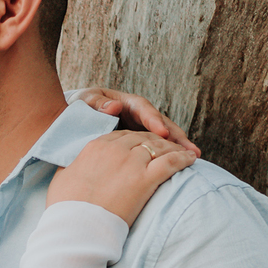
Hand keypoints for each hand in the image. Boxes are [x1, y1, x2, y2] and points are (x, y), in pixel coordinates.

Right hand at [47, 129, 195, 226]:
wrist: (77, 228)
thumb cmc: (66, 209)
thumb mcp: (62, 179)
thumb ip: (71, 165)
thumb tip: (73, 164)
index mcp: (95, 147)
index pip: (121, 136)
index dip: (135, 140)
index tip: (143, 146)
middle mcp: (115, 149)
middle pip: (142, 137)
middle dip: (156, 141)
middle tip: (168, 147)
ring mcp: (132, 162)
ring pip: (159, 146)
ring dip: (173, 148)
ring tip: (183, 152)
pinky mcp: (146, 178)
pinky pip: (171, 162)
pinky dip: (183, 159)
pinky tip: (191, 160)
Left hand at [77, 87, 199, 154]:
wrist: (74, 120)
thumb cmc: (80, 108)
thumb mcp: (85, 101)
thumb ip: (97, 104)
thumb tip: (113, 107)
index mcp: (127, 104)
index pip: (144, 110)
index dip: (153, 120)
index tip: (161, 131)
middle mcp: (139, 116)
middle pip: (162, 124)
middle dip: (176, 136)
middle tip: (190, 150)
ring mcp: (142, 129)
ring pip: (163, 137)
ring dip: (177, 147)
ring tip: (193, 158)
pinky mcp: (140, 143)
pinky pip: (155, 149)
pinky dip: (166, 156)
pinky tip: (178, 167)